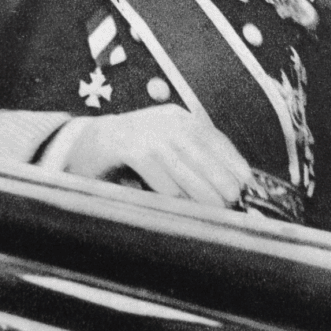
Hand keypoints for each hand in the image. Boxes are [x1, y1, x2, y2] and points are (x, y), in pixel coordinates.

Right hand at [61, 105, 252, 208]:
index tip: (246, 184)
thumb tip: (229, 185)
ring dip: (200, 192)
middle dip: (220, 181)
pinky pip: (156, 174)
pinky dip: (169, 192)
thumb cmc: (132, 153)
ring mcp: (147, 132)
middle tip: (232, 203)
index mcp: (182, 119)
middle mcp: (168, 121)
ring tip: (214, 210)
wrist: (83, 143)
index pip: (216, 140)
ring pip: (183, 167)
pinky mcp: (127, 148)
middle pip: (203, 154)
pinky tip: (179, 206)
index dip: (233, 163)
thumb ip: (192, 160)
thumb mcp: (166, 148)